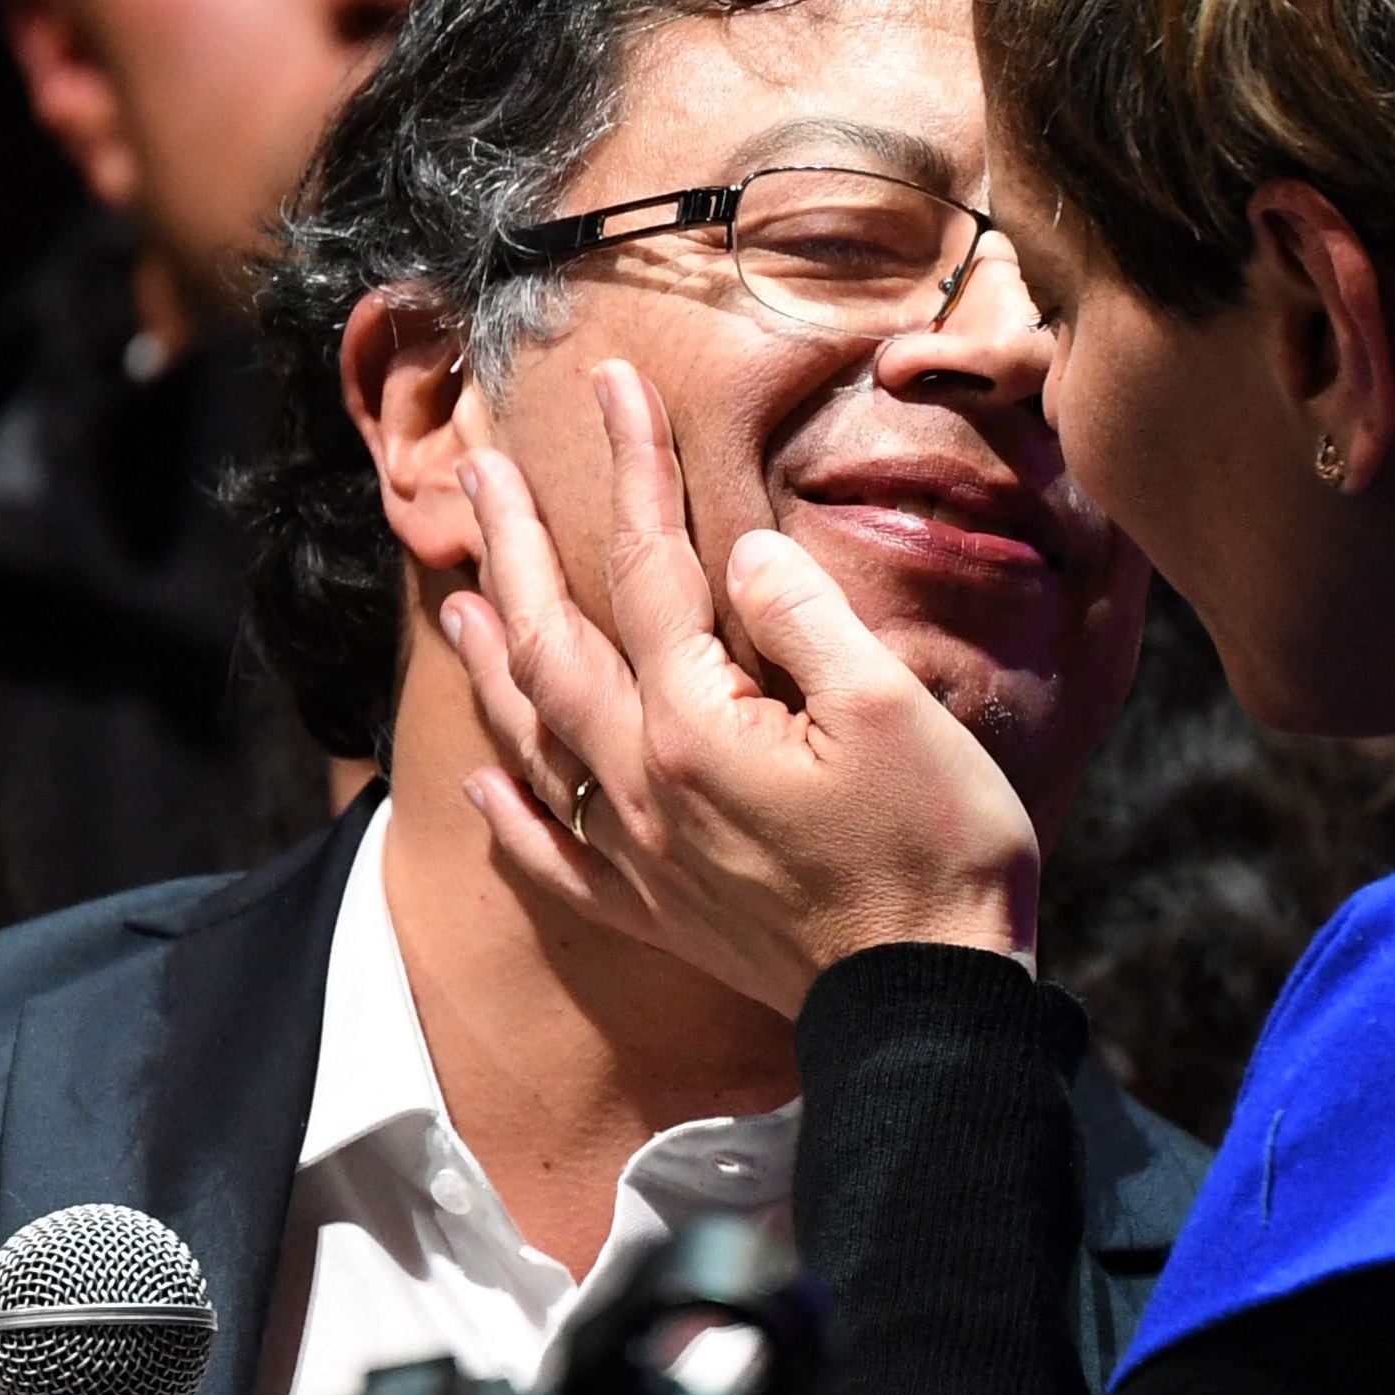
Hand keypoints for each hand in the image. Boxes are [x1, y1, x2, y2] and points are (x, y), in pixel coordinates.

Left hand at [443, 359, 1043, 1017]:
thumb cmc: (935, 852)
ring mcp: (641, 857)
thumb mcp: (891, 710)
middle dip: (517, 545)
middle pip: (555, 644)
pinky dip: (509, 815)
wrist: (929, 1010)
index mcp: (697, 725)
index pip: (651, 568)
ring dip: (492, 659)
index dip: (632, 468)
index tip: (615, 384)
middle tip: (479, 465)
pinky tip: (482, 781)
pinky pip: (554, 860)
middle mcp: (644, 787)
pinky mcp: (657, 913)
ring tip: (459, 594)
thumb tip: (740, 556)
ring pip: (535, 739)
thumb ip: (804, 618)